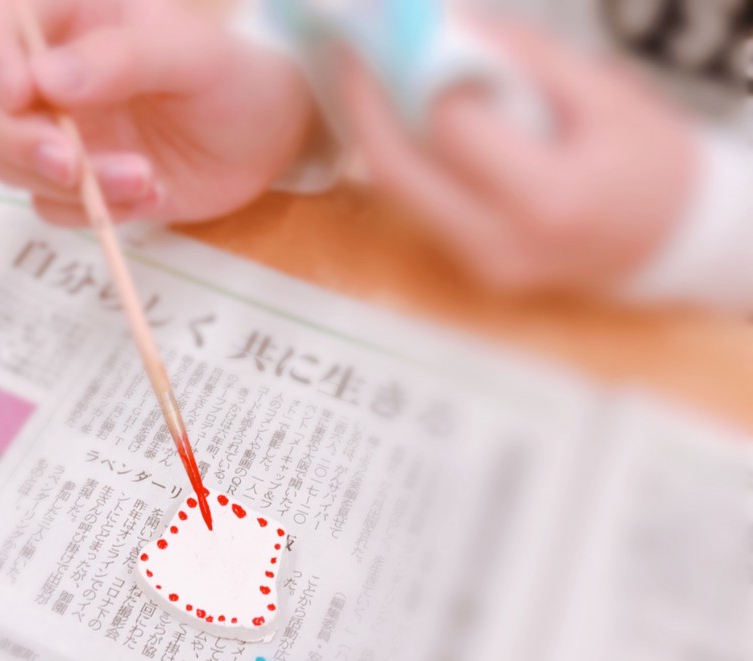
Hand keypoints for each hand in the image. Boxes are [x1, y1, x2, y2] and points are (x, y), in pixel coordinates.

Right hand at [0, 0, 315, 224]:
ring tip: (145, 180)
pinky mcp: (78, 182)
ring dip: (64, 184)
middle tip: (74, 165)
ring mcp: (59, 131)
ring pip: (5, 160)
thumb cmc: (234, 78)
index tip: (20, 95)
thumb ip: (123, 59)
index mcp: (70, 18)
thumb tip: (45, 79)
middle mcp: (50, 73)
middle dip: (18, 139)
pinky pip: (51, 205)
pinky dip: (93, 211)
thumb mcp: (192, 56)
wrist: (268, 141)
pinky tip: (152, 197)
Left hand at [342, 21, 699, 293]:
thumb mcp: (604, 95)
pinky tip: (399, 120)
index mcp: (546, 200)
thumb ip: (523, 59)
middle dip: (365, 106)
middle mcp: (501, 244)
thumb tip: (447, 24)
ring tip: (371, 81)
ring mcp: (481, 265)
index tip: (394, 35)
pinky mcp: (471, 269)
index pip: (450, 127)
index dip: (415, 75)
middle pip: (397, 173)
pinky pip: (419, 208)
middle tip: (353, 55)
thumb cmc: (650, 162)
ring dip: (375, 133)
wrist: (672, 242)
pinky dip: (403, 159)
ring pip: (398, 195)